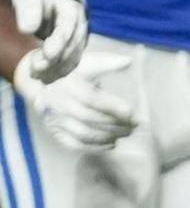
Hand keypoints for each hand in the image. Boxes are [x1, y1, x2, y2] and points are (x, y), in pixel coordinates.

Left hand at [0, 0, 87, 81]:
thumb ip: (26, 9)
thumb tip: (26, 30)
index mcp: (68, 1)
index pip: (68, 21)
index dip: (60, 39)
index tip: (48, 54)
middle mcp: (80, 18)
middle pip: (73, 41)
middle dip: (56, 58)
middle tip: (36, 69)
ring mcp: (81, 32)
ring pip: (75, 53)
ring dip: (58, 67)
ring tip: (38, 75)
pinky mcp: (78, 44)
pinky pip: (73, 59)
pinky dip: (61, 69)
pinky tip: (46, 76)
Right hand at [12, 50, 132, 149]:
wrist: (38, 83)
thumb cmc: (68, 73)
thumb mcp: (84, 63)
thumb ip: (106, 63)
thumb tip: (128, 61)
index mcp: (67, 85)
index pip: (92, 99)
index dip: (113, 108)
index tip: (132, 113)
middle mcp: (59, 103)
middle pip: (90, 118)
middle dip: (116, 124)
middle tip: (134, 126)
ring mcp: (55, 119)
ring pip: (84, 133)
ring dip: (108, 136)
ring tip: (125, 133)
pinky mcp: (55, 132)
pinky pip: (75, 144)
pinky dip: (95, 147)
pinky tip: (111, 143)